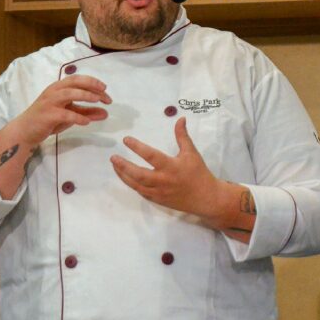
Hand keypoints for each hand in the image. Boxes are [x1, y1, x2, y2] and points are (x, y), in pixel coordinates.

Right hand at [8, 74, 111, 147]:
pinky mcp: (47, 115)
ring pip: (68, 93)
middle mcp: (54, 92)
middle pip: (74, 82)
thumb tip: (106, 113)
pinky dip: (77, 116)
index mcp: (59, 88)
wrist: (25, 131)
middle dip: (91, 85)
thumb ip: (87, 113)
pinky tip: (86, 122)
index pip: (78, 79)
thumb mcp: (70, 115)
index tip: (105, 90)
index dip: (93, 82)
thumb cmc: (48, 120)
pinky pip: (63, 113)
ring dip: (84, 95)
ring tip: (97, 100)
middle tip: (104, 93)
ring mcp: (49, 103)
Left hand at [110, 117, 239, 229]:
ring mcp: (158, 192)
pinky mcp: (157, 200)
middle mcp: (163, 180)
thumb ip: (182, 136)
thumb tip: (180, 118)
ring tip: (115, 166)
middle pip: (138, 174)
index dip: (137, 147)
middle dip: (124, 166)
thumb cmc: (198, 173)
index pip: (151, 156)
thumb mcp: (191, 153)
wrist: (205, 198)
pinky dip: (132, 184)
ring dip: (123, 175)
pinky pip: (141, 192)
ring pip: (136, 185)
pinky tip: (126, 177)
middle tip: (113, 158)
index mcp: (171, 167)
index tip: (126, 139)